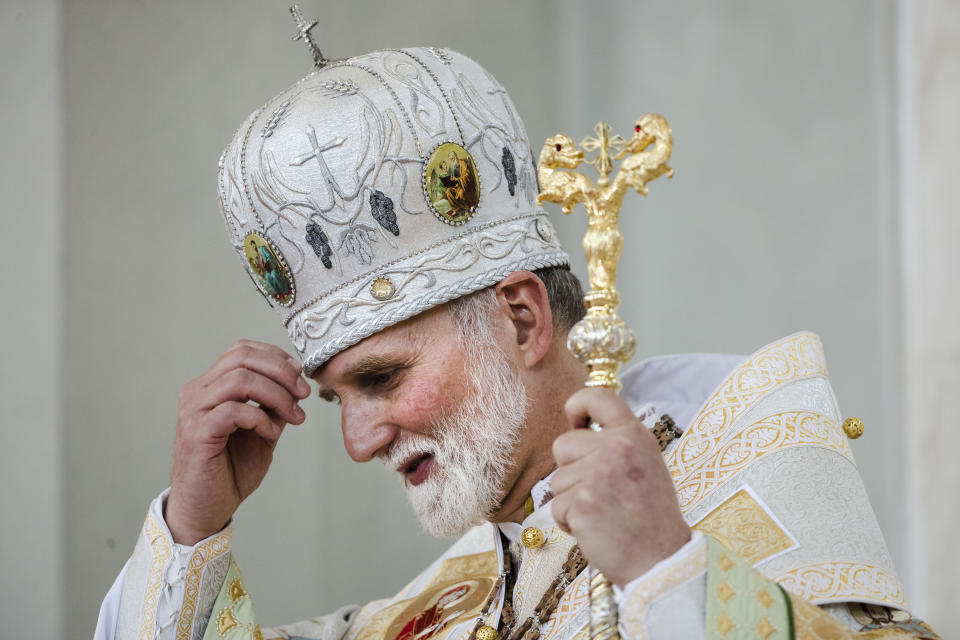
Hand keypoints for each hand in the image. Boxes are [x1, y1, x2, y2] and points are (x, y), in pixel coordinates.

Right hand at [166, 340, 309, 544]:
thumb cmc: (230, 471)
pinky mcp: (196, 432)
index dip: (276, 357)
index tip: (300, 376)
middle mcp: (197, 392)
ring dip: (277, 395)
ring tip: (294, 417)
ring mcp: (193, 410)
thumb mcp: (262, 431)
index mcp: (210, 386)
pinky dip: (261, 418)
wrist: (206, 509)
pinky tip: (270, 434)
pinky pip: (234, 410)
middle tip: (303, 394)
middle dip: (281, 372)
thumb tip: (296, 384)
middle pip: (242, 356)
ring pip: (241, 379)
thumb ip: (273, 406)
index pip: (242, 350)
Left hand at [550, 388, 690, 585]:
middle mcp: (617, 448)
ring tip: (602, 515)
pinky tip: (594, 530)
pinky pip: (556, 506)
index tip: (575, 421)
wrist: (662, 561)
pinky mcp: (582, 502)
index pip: (598, 396)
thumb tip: (580, 431)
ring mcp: (599, 474)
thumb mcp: (647, 465)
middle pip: (563, 444)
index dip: (577, 405)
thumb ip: (618, 445)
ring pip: (557, 479)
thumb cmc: (652, 518)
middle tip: (598, 494)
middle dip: (570, 470)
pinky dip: (568, 522)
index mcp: (635, 436)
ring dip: (570, 500)